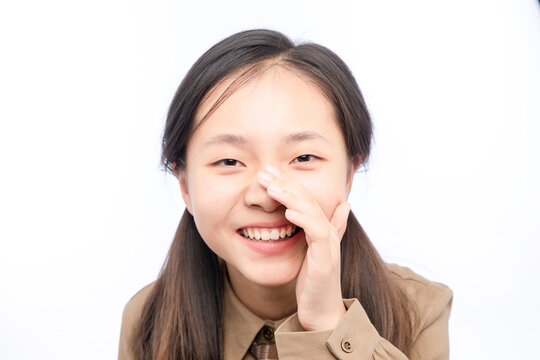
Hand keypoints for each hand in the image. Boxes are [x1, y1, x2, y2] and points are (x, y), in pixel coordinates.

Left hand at [257, 166, 349, 330]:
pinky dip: (303, 219)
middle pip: (308, 199)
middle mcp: (328, 233)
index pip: (305, 198)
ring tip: (272, 186)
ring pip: (312, 211)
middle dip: (286, 183)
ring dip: (291, 196)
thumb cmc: (315, 283)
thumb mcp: (314, 252)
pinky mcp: (325, 260)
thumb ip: (321, 230)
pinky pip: (317, 233)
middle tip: (265, 171)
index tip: (268, 172)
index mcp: (322, 229)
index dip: (288, 183)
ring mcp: (328, 245)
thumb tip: (343, 207)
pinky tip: (288, 211)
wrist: (322, 313)